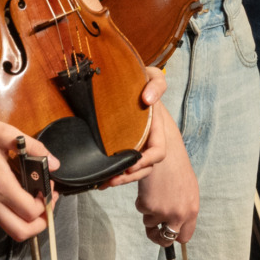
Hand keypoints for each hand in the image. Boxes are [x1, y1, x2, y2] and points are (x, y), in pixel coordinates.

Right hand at [0, 111, 54, 241]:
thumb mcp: (5, 133)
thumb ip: (34, 148)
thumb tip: (54, 163)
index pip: (30, 211)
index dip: (47, 203)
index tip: (50, 186)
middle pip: (20, 231)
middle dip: (40, 223)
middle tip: (47, 202)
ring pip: (9, 228)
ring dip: (27, 220)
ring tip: (35, 197)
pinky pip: (0, 217)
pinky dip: (14, 213)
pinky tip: (19, 191)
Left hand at [102, 67, 169, 187]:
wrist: (127, 85)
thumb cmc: (142, 81)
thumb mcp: (153, 77)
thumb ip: (156, 84)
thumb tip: (147, 99)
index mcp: (156, 128)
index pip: (158, 151)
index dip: (147, 160)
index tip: (131, 161)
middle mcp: (148, 141)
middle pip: (144, 168)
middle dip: (130, 176)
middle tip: (113, 177)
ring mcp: (136, 146)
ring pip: (134, 172)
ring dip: (120, 179)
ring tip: (105, 182)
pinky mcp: (123, 148)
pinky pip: (123, 168)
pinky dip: (113, 176)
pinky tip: (101, 181)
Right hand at [134, 108, 198, 247]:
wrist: (165, 145)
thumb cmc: (174, 164)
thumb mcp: (185, 188)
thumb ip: (182, 207)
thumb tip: (175, 224)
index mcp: (192, 209)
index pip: (185, 236)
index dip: (174, 235)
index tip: (166, 233)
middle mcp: (180, 213)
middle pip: (167, 237)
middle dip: (158, 234)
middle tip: (152, 227)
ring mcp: (164, 211)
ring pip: (150, 222)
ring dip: (148, 209)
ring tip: (154, 190)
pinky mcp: (149, 205)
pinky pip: (141, 209)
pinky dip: (141, 198)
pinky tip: (148, 184)